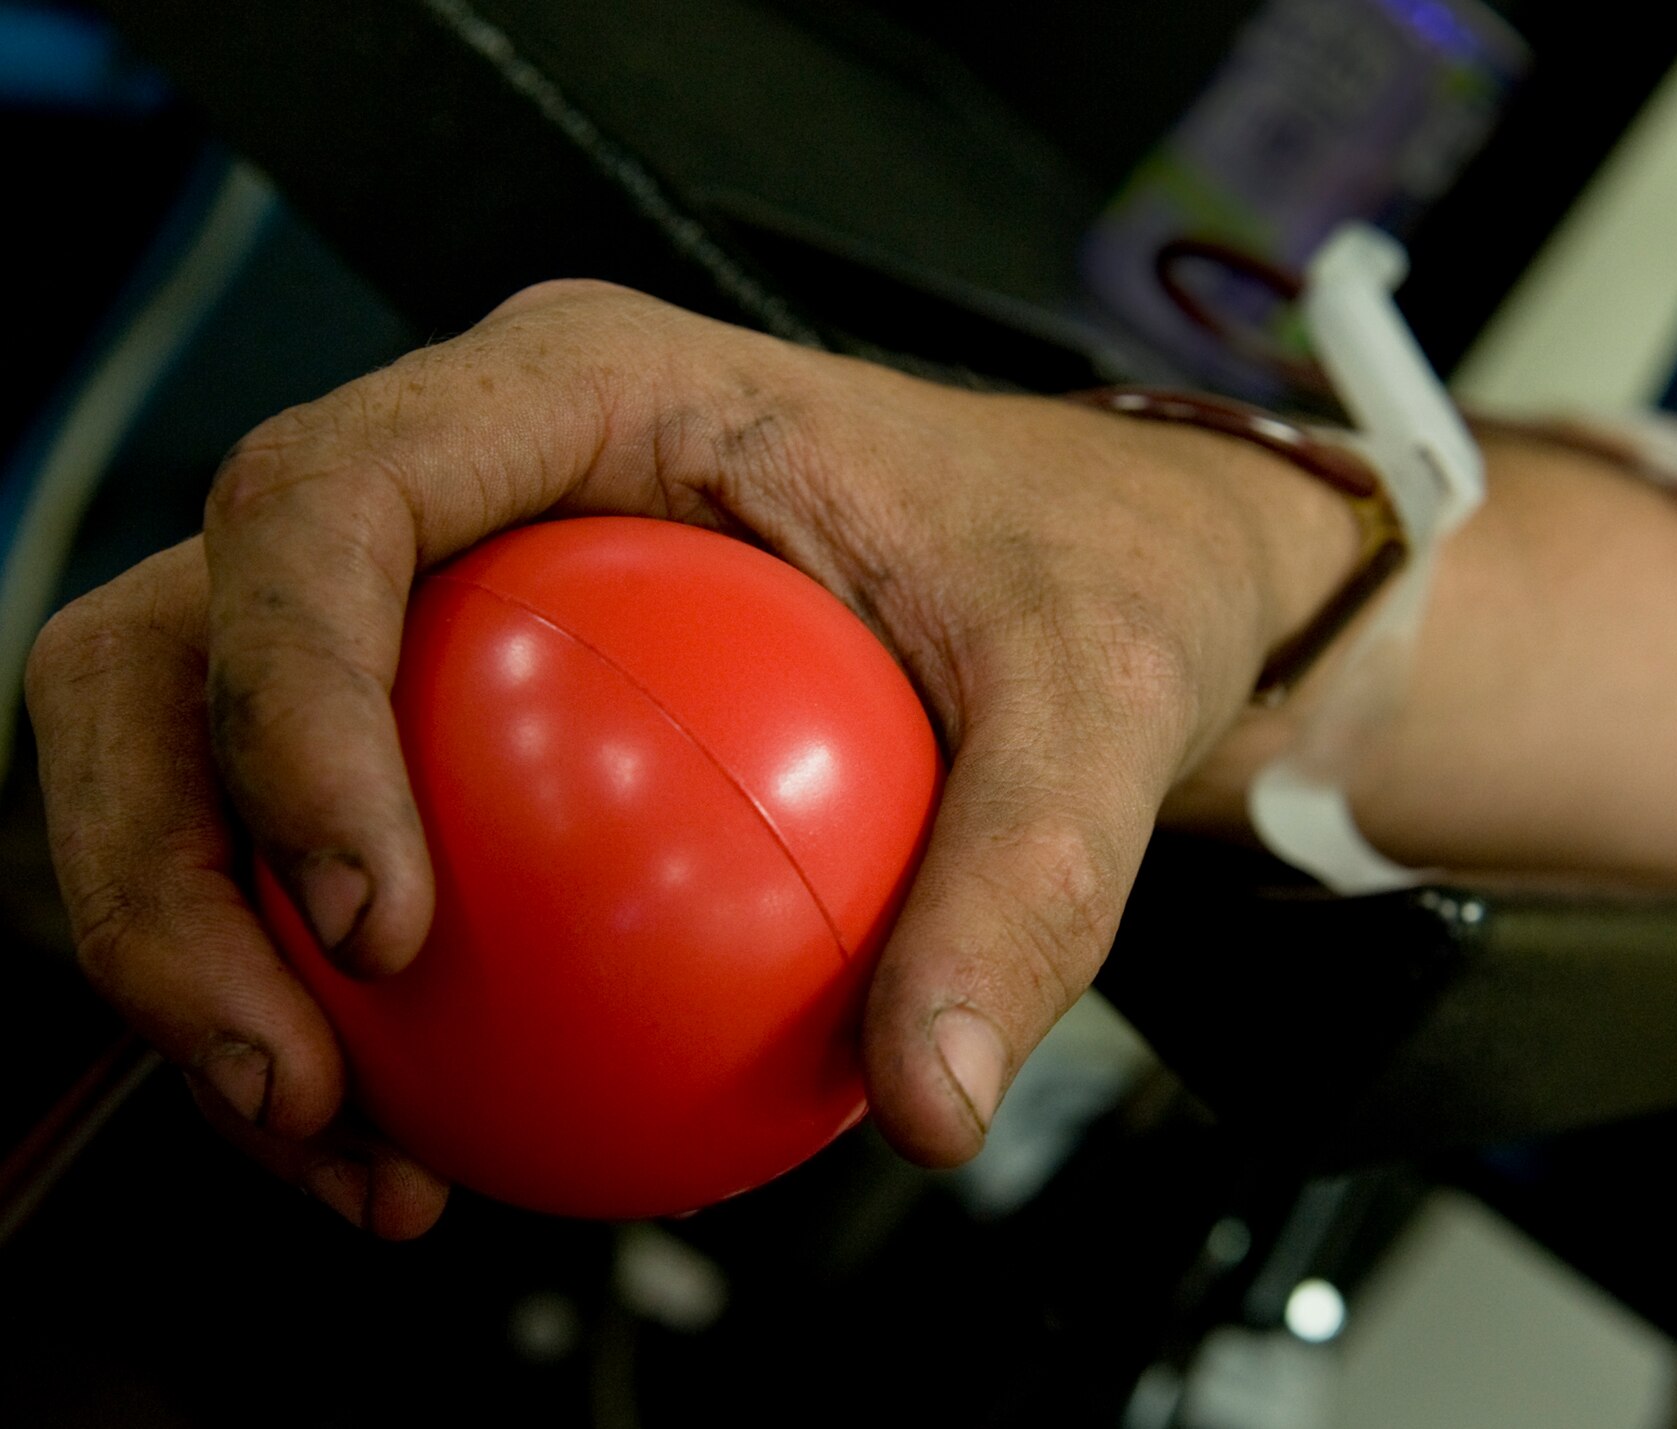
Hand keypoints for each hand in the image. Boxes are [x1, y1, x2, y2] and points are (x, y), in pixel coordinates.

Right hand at [27, 281, 1354, 1233]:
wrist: (1085, 563)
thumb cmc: (1071, 569)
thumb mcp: (1096, 701)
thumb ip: (1028, 879)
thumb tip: (931, 1103)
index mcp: (583, 391)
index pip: (331, 498)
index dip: (283, 698)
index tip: (380, 923)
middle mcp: (464, 478)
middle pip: (179, 638)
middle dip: (164, 871)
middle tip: (297, 1081)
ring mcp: (429, 594)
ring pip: (190, 755)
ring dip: (193, 961)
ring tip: (338, 1142)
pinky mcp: (437, 710)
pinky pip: (304, 848)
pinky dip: (303, 995)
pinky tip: (403, 1138)